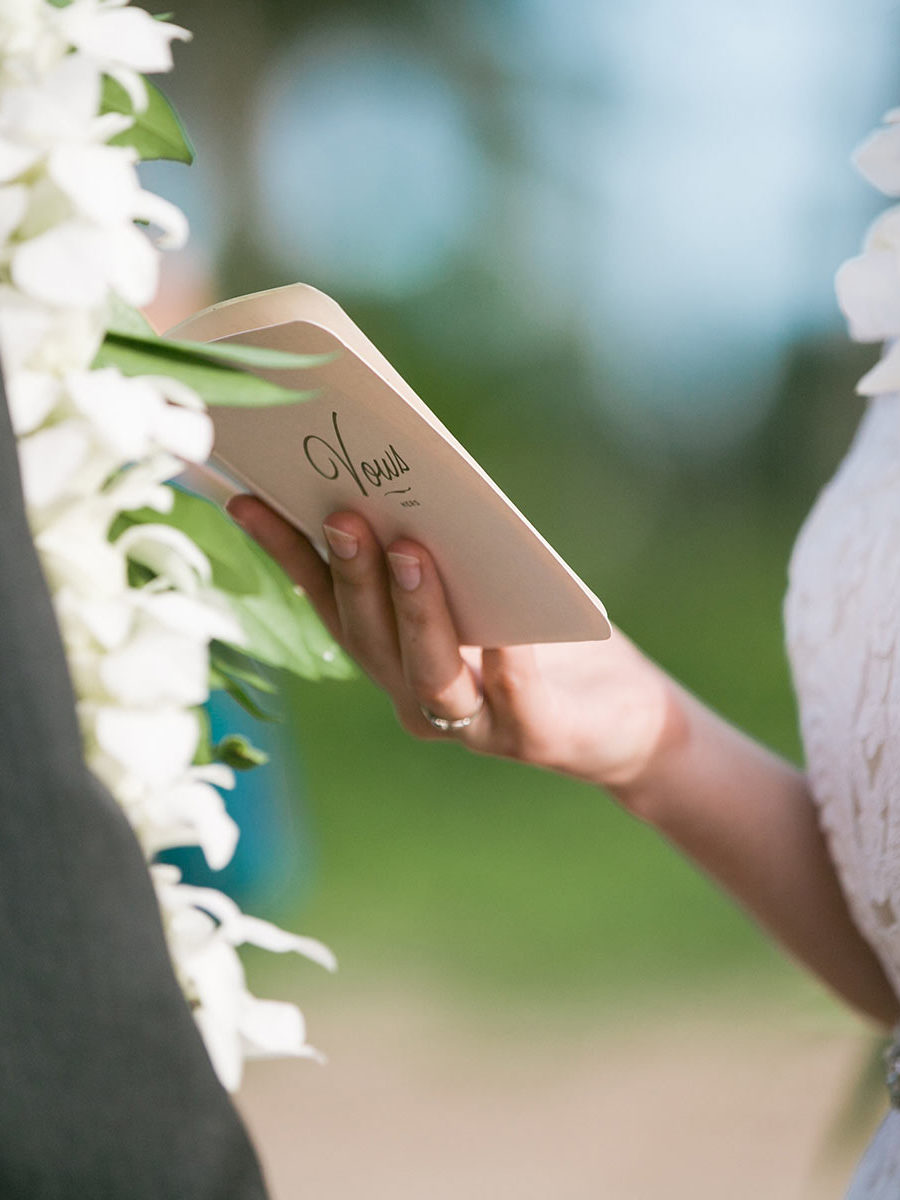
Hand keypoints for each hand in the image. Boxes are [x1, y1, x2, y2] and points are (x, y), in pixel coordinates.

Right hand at [226, 497, 683, 792]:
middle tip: (343, 514)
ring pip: (427, 673)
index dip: (287, 553)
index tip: (249, 497)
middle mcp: (416, 694)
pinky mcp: (533, 735)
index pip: (328, 601)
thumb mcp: (491, 583)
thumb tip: (407, 473)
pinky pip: (515, 697)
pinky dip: (506, 665)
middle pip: (370, 636)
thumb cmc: (546, 632)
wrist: (625, 717)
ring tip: (411, 551)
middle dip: (353, 573)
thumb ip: (445, 548)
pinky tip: (505, 632)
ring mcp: (471, 722)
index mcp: (393, 653)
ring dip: (415, 613)